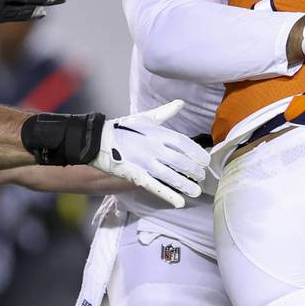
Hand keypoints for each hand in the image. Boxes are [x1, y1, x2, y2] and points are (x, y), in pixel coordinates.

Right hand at [92, 100, 208, 208]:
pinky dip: (168, 195)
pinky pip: (155, 186)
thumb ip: (165, 112)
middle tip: (201, 177)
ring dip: (185, 184)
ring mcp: (145, 162)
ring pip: (170, 175)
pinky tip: (179, 203)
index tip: (205, 161)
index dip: (196, 153)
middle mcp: (153, 147)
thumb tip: (180, 103)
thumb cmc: (123, 128)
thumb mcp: (145, 117)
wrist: (99, 140)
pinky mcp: (136, 175)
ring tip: (196, 191)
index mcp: (157, 133)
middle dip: (193, 170)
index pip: (183, 143)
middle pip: (180, 160)